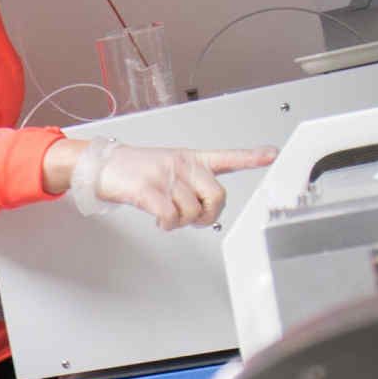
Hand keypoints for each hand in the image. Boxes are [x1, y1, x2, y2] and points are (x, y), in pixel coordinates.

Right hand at [88, 142, 277, 230]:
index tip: (273, 153)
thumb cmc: (138, 169)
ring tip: (168, 216)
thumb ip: (192, 184)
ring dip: (182, 222)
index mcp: (191, 158)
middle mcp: (182, 165)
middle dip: (209, 214)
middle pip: (217, 195)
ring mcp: (166, 176)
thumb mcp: (170, 167)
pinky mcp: (148, 189)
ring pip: (193, 211)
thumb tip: (204, 210)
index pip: (228, 156)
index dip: (252, 156)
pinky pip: (171, 215)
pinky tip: (160, 220)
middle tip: (195, 218)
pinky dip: (168, 225)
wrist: (105, 166)